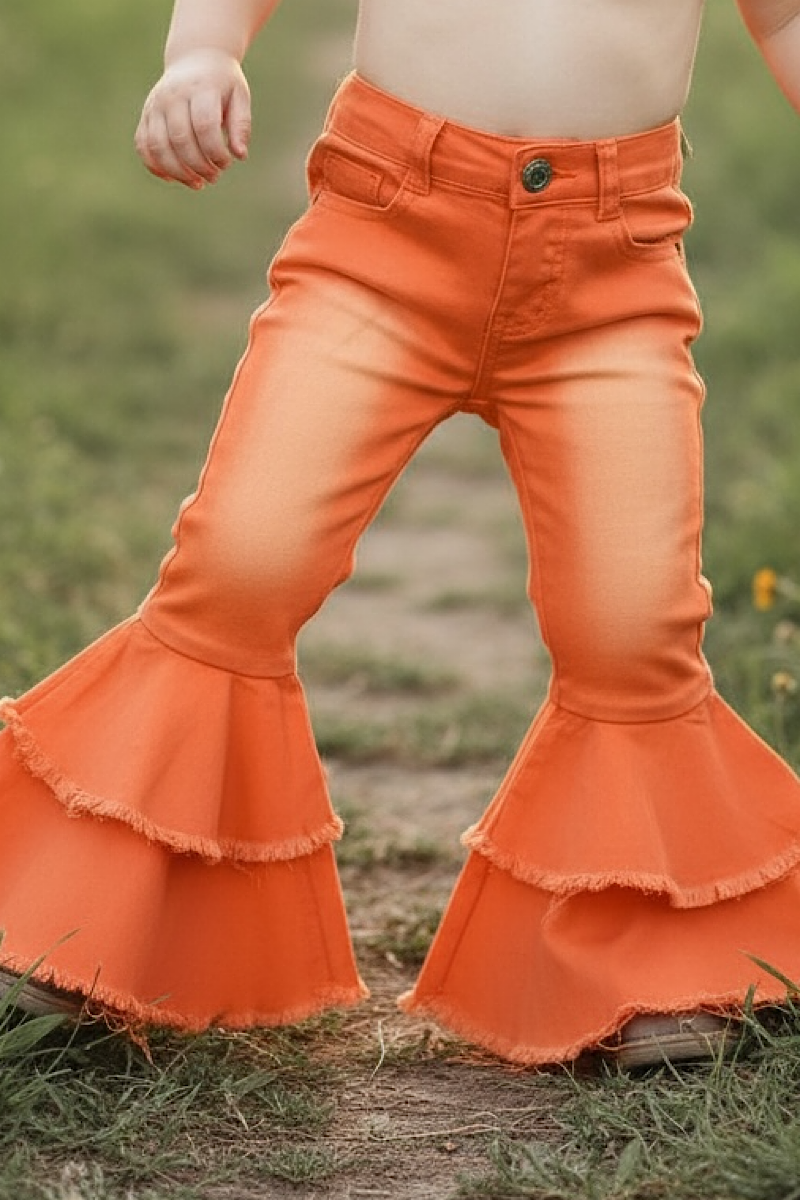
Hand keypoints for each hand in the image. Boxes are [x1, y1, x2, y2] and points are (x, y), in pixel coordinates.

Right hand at [134, 49, 250, 187]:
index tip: (227, 163)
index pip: (204, 126)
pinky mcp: (146, 115)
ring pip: (158, 145)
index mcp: (199, 88)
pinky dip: (155, 166)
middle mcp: (172, 95)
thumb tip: (239, 155)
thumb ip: (241, 125)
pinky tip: (173, 178)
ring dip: (178, 172)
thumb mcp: (239, 97)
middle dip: (199, 166)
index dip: (216, 152)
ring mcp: (155, 105)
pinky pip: (143, 144)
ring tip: (197, 183)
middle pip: (180, 139)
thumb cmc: (222, 83)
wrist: (196, 58)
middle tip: (214, 177)